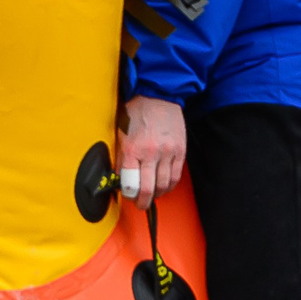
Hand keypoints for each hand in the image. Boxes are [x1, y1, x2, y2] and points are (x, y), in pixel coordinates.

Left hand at [115, 95, 185, 212]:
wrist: (157, 95)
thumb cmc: (135, 112)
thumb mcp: (120, 134)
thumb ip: (121, 157)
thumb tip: (120, 178)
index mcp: (132, 148)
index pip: (130, 183)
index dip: (129, 195)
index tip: (128, 196)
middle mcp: (150, 152)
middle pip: (148, 188)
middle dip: (143, 202)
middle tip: (140, 204)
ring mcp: (167, 152)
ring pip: (164, 185)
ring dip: (158, 195)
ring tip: (152, 195)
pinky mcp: (180, 151)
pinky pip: (176, 176)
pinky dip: (170, 185)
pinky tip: (164, 186)